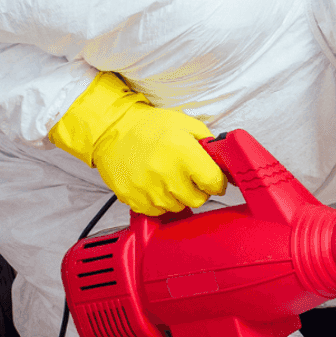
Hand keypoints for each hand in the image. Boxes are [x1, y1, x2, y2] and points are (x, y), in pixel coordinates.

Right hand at [93, 104, 225, 215]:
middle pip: (198, 200)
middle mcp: (167, 174)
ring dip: (178, 196)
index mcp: (184, 154)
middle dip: (198, 189)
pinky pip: (157, 211)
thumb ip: (209, 143)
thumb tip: (223, 160)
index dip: (217, 182)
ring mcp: (149, 190)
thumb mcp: (187, 124)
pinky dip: (160, 202)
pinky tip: (155, 185)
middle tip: (189, 177)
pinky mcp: (133, 199)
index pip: (214, 183)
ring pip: (178, 207)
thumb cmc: (150, 126)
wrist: (112, 130)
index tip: (213, 179)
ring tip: (168, 177)